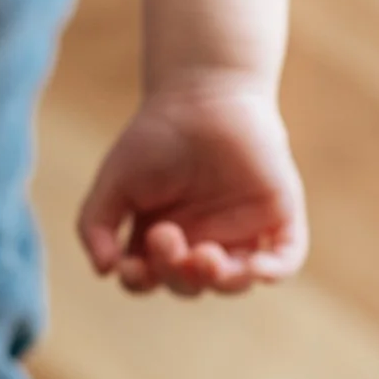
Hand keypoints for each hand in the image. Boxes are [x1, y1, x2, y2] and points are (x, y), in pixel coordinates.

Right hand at [77, 77, 306, 296]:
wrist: (202, 94)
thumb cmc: (155, 136)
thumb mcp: (113, 181)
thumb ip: (95, 225)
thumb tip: (104, 271)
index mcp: (160, 234)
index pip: (149, 278)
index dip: (139, 280)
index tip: (130, 263)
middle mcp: (200, 238)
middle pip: (189, 284)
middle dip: (176, 275)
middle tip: (168, 236)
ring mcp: (241, 230)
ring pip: (235, 281)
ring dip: (219, 281)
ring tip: (206, 256)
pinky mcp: (276, 216)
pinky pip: (283, 259)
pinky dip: (273, 272)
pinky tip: (256, 269)